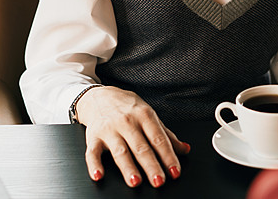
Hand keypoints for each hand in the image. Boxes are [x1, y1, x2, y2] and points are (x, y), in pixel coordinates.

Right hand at [75, 86, 190, 187]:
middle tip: (159, 181)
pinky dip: (94, 164)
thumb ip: (166, 134)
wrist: (99, 96)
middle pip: (141, 147)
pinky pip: (92, 152)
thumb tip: (185, 149)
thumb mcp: (149, 115)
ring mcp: (110, 129)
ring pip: (120, 151)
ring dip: (128, 168)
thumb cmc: (127, 107)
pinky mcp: (93, 136)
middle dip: (151, 165)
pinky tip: (98, 175)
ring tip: (135, 181)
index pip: (159, 139)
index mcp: (145, 116)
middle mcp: (128, 122)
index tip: (174, 171)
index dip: (168, 156)